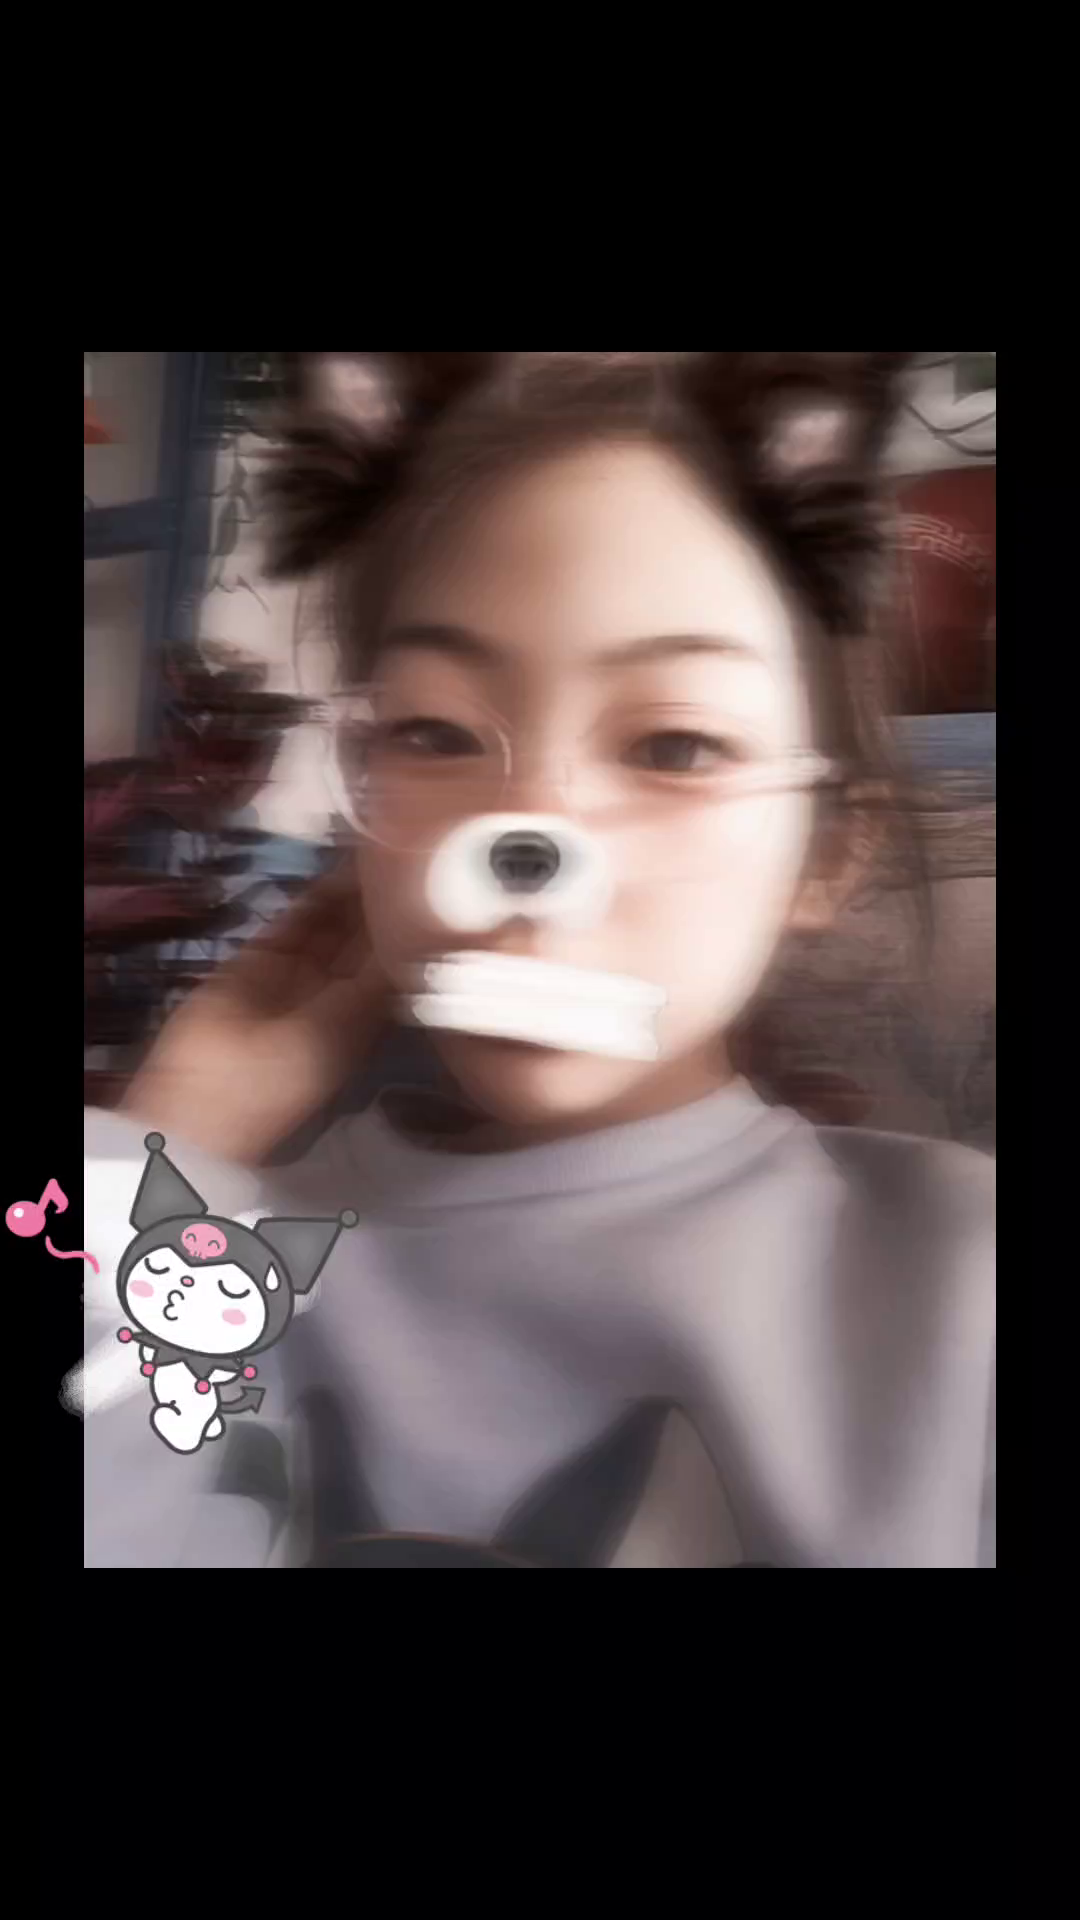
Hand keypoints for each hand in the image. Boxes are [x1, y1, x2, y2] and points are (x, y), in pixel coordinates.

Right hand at [121, 862, 392, 1163]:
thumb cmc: (288, 1074)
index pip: (392, 966)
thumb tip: (414, 938)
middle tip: (408, 860)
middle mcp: (335, 994)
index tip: (431, 890)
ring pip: (333, 925)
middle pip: (365, 941)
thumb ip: (376, 980)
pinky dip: (318, 897)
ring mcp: (298, 972)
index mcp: (363, 1021)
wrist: (208, 1091)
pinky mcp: (263, 955)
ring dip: (354, 894)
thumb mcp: (345, 1028)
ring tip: (379, 853)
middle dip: (383, 905)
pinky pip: (297, 920)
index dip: (408, 929)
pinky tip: (342, 869)